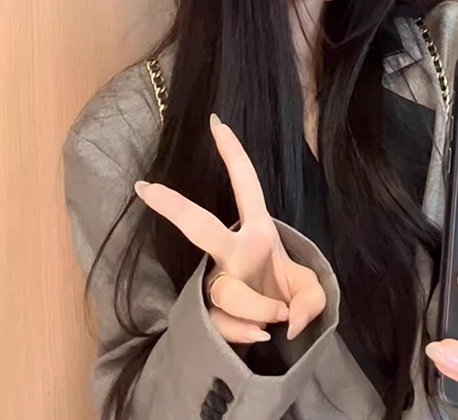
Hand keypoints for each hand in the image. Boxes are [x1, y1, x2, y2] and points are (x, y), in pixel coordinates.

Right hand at [135, 114, 325, 344]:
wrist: (275, 335)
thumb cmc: (287, 296)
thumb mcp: (309, 292)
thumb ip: (309, 301)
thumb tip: (286, 321)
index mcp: (258, 231)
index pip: (246, 186)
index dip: (233, 154)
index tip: (216, 122)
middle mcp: (233, 251)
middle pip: (202, 227)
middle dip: (175, 208)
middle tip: (147, 189)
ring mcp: (218, 281)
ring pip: (227, 291)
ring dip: (259, 307)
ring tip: (279, 318)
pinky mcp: (210, 313)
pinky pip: (226, 324)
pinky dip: (248, 331)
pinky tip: (260, 335)